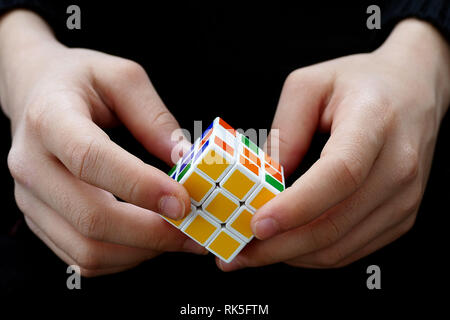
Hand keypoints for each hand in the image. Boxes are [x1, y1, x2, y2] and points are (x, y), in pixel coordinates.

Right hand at [0, 10, 203, 276]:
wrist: (35, 92)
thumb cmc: (79, 81)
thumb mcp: (122, 77)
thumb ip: (155, 117)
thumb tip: (185, 160)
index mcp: (49, 118)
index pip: (91, 160)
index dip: (140, 186)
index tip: (183, 200)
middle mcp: (31, 164)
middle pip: (91, 216)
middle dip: (151, 232)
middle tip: (194, 230)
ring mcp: (31, 198)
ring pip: (86, 248)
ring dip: (142, 251)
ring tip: (179, 237)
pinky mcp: (40, 218)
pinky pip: (81, 257)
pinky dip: (124, 258)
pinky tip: (150, 241)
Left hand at [219, 19, 449, 269]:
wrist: (413, 89)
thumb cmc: (360, 83)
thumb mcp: (309, 85)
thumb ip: (284, 130)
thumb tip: (264, 180)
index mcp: (374, 122)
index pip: (339, 174)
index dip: (297, 206)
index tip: (258, 224)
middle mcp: (398, 165)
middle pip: (335, 222)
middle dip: (280, 245)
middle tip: (239, 253)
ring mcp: (403, 196)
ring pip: (341, 246)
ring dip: (292, 256)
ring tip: (255, 253)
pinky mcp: (400, 215)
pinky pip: (352, 249)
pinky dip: (314, 255)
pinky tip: (288, 246)